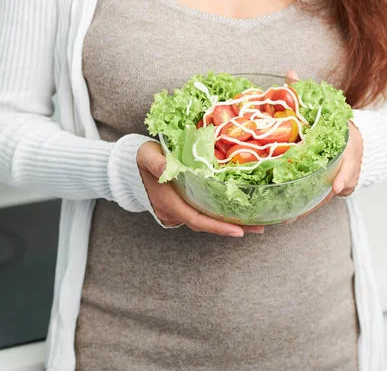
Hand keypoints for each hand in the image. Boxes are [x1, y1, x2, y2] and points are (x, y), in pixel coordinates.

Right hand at [137, 141, 264, 235]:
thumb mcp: (147, 156)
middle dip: (232, 227)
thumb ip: (158, 162)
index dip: (217, 226)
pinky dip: (218, 215)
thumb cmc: (138, 159)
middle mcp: (173, 212)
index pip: (196, 219)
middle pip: (205, 224)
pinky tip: (235, 212)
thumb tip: (169, 169)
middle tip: (260, 228)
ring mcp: (175, 212)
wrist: (125, 168)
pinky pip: (200, 215)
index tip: (239, 230)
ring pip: (204, 221)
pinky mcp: (179, 208)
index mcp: (168, 202)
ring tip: (255, 222)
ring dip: (228, 222)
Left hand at [285, 69, 362, 221]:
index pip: (354, 159)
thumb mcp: (320, 105)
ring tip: (291, 216)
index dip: (347, 172)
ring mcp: (345, 176)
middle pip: (343, 183)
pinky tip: (289, 215)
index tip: (340, 186)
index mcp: (350, 141)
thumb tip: (289, 72)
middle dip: (324, 198)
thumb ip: (304, 92)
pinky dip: (309, 207)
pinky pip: (324, 199)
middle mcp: (351, 161)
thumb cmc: (329, 120)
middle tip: (303, 210)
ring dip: (312, 207)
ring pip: (331, 195)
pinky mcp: (335, 186)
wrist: (349, 134)